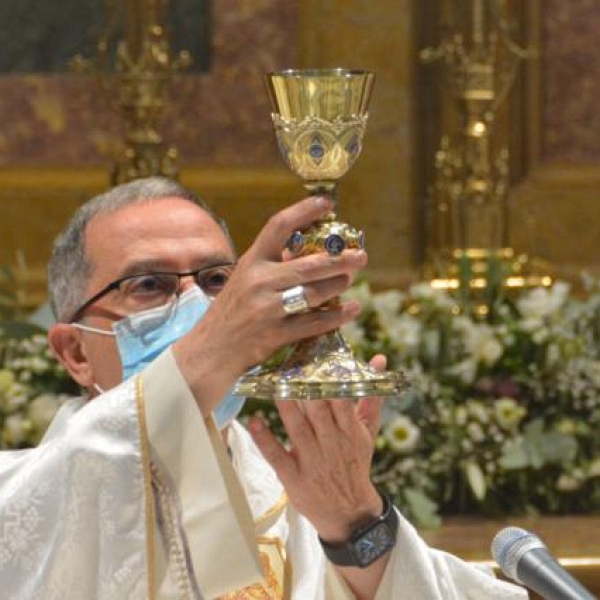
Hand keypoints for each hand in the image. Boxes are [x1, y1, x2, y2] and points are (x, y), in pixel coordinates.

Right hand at [174, 196, 366, 411]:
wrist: (208, 352)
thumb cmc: (229, 313)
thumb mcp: (243, 280)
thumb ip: (272, 266)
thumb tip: (307, 250)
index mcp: (251, 262)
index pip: (278, 226)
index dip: (304, 211)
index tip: (327, 203)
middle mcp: (259, 281)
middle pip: (309, 264)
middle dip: (340, 259)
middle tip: (361, 256)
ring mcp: (267, 309)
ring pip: (315, 293)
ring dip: (339, 286)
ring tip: (351, 280)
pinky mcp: (275, 334)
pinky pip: (313, 323)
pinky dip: (336, 316)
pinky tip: (351, 310)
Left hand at [248, 355, 386, 542]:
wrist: (350, 512)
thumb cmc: (355, 463)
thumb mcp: (368, 433)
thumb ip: (371, 397)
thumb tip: (378, 359)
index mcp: (351, 431)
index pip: (341, 400)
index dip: (329, 379)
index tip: (316, 359)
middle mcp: (332, 444)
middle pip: (318, 411)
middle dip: (305, 389)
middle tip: (289, 366)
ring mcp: (312, 461)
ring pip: (297, 429)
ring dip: (285, 407)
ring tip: (273, 387)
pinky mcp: (293, 477)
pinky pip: (276, 455)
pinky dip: (264, 438)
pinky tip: (254, 420)